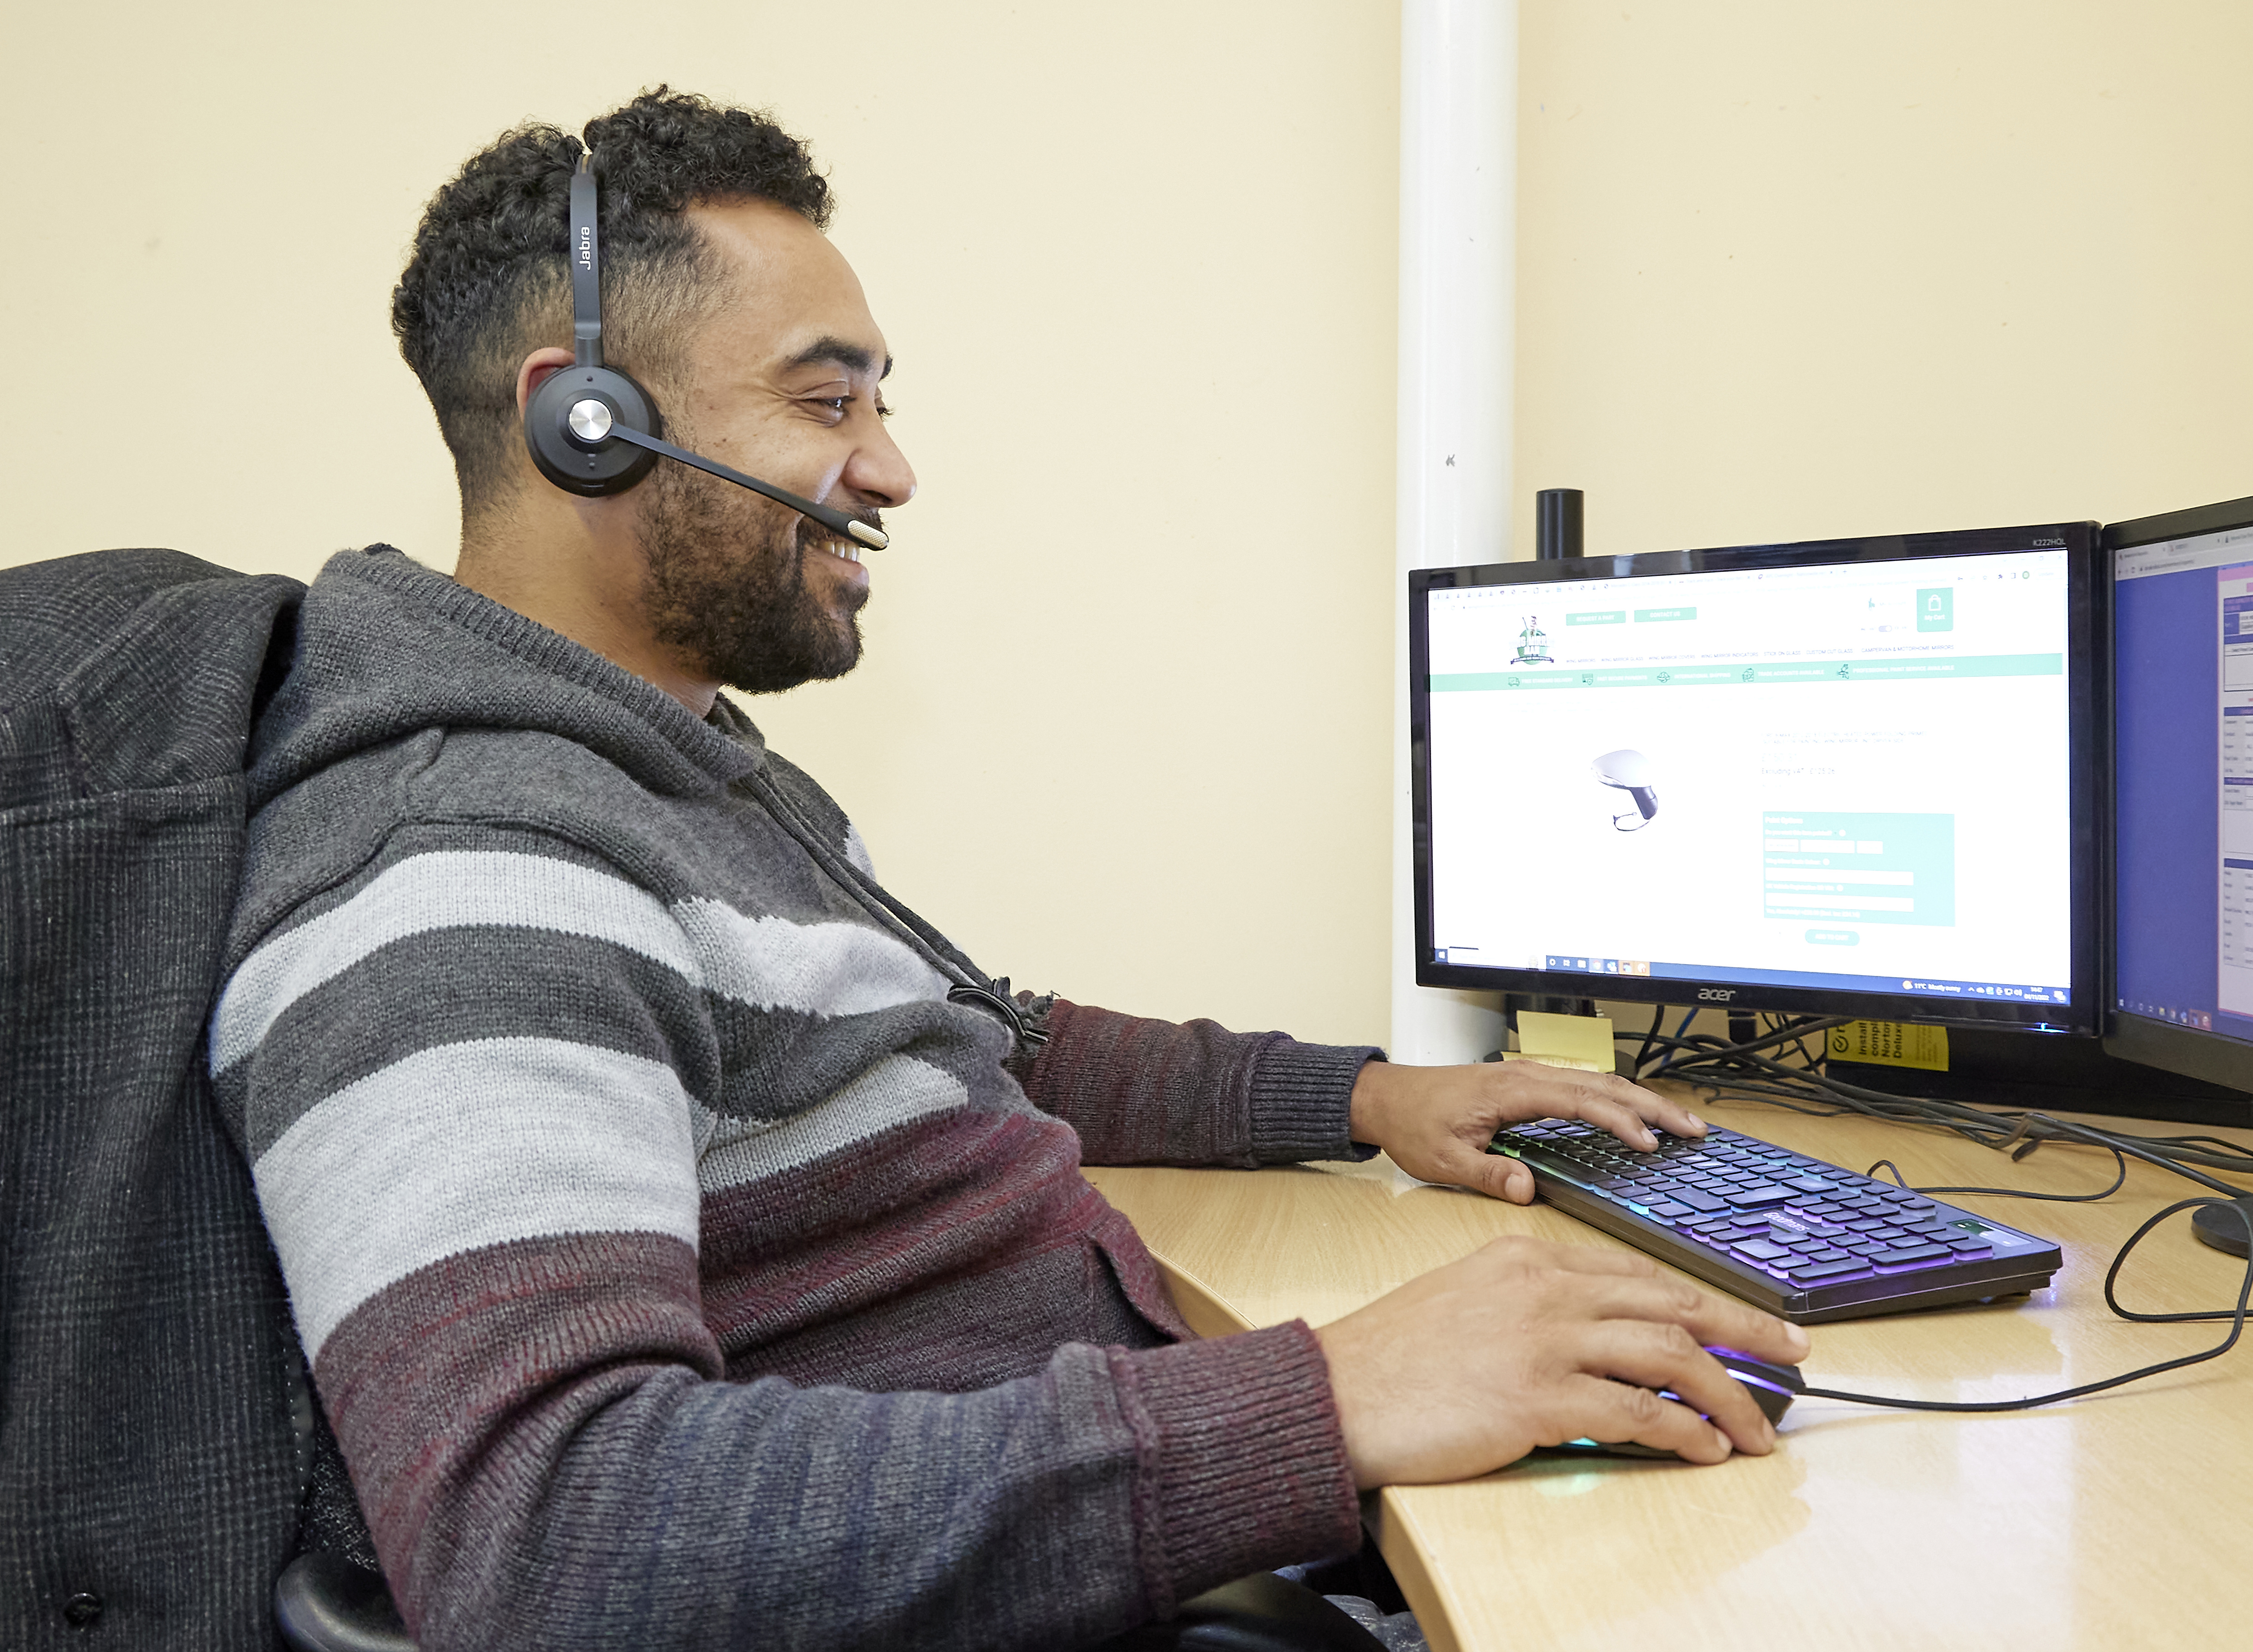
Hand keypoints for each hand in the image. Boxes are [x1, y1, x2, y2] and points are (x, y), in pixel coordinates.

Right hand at [1313, 1235, 1810, 1485]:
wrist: (1336, 1391)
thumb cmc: (1394, 1356)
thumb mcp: (1468, 1298)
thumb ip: (1534, 1305)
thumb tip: (1597, 1338)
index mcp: (1528, 1256)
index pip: (1638, 1271)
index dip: (1702, 1298)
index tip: (1743, 1321)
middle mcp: (1544, 1287)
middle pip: (1671, 1299)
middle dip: (1743, 1328)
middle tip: (1792, 1352)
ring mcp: (1542, 1340)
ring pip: (1668, 1353)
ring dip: (1726, 1395)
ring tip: (1755, 1429)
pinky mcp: (1536, 1397)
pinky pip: (1636, 1411)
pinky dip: (1681, 1431)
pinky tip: (1703, 1449)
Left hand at [1349, 1058, 1703, 1201]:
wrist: (1385, 1097)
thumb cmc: (1412, 1123)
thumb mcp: (1443, 1159)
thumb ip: (1487, 1173)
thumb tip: (1527, 1190)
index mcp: (1512, 1091)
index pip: (1581, 1101)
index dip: (1620, 1120)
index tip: (1649, 1142)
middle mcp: (1526, 1077)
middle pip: (1603, 1084)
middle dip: (1652, 1105)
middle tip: (1693, 1129)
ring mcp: (1529, 1078)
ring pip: (1598, 1082)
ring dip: (1641, 1099)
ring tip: (1680, 1123)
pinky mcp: (1527, 1085)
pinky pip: (1583, 1087)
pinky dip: (1617, 1099)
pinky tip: (1635, 1115)